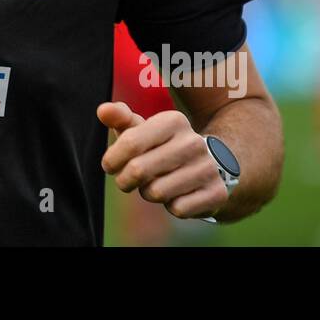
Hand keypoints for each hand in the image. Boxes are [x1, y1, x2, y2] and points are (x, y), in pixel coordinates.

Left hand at [97, 101, 227, 220]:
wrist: (209, 165)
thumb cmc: (163, 146)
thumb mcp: (142, 129)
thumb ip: (120, 118)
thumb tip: (103, 110)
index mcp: (173, 121)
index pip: (130, 142)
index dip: (112, 159)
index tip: (110, 165)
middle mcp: (193, 142)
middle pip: (138, 170)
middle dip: (125, 180)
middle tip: (128, 179)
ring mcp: (207, 168)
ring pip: (156, 192)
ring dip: (149, 193)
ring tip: (156, 183)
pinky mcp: (216, 193)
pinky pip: (178, 209)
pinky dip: (172, 206)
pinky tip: (178, 194)